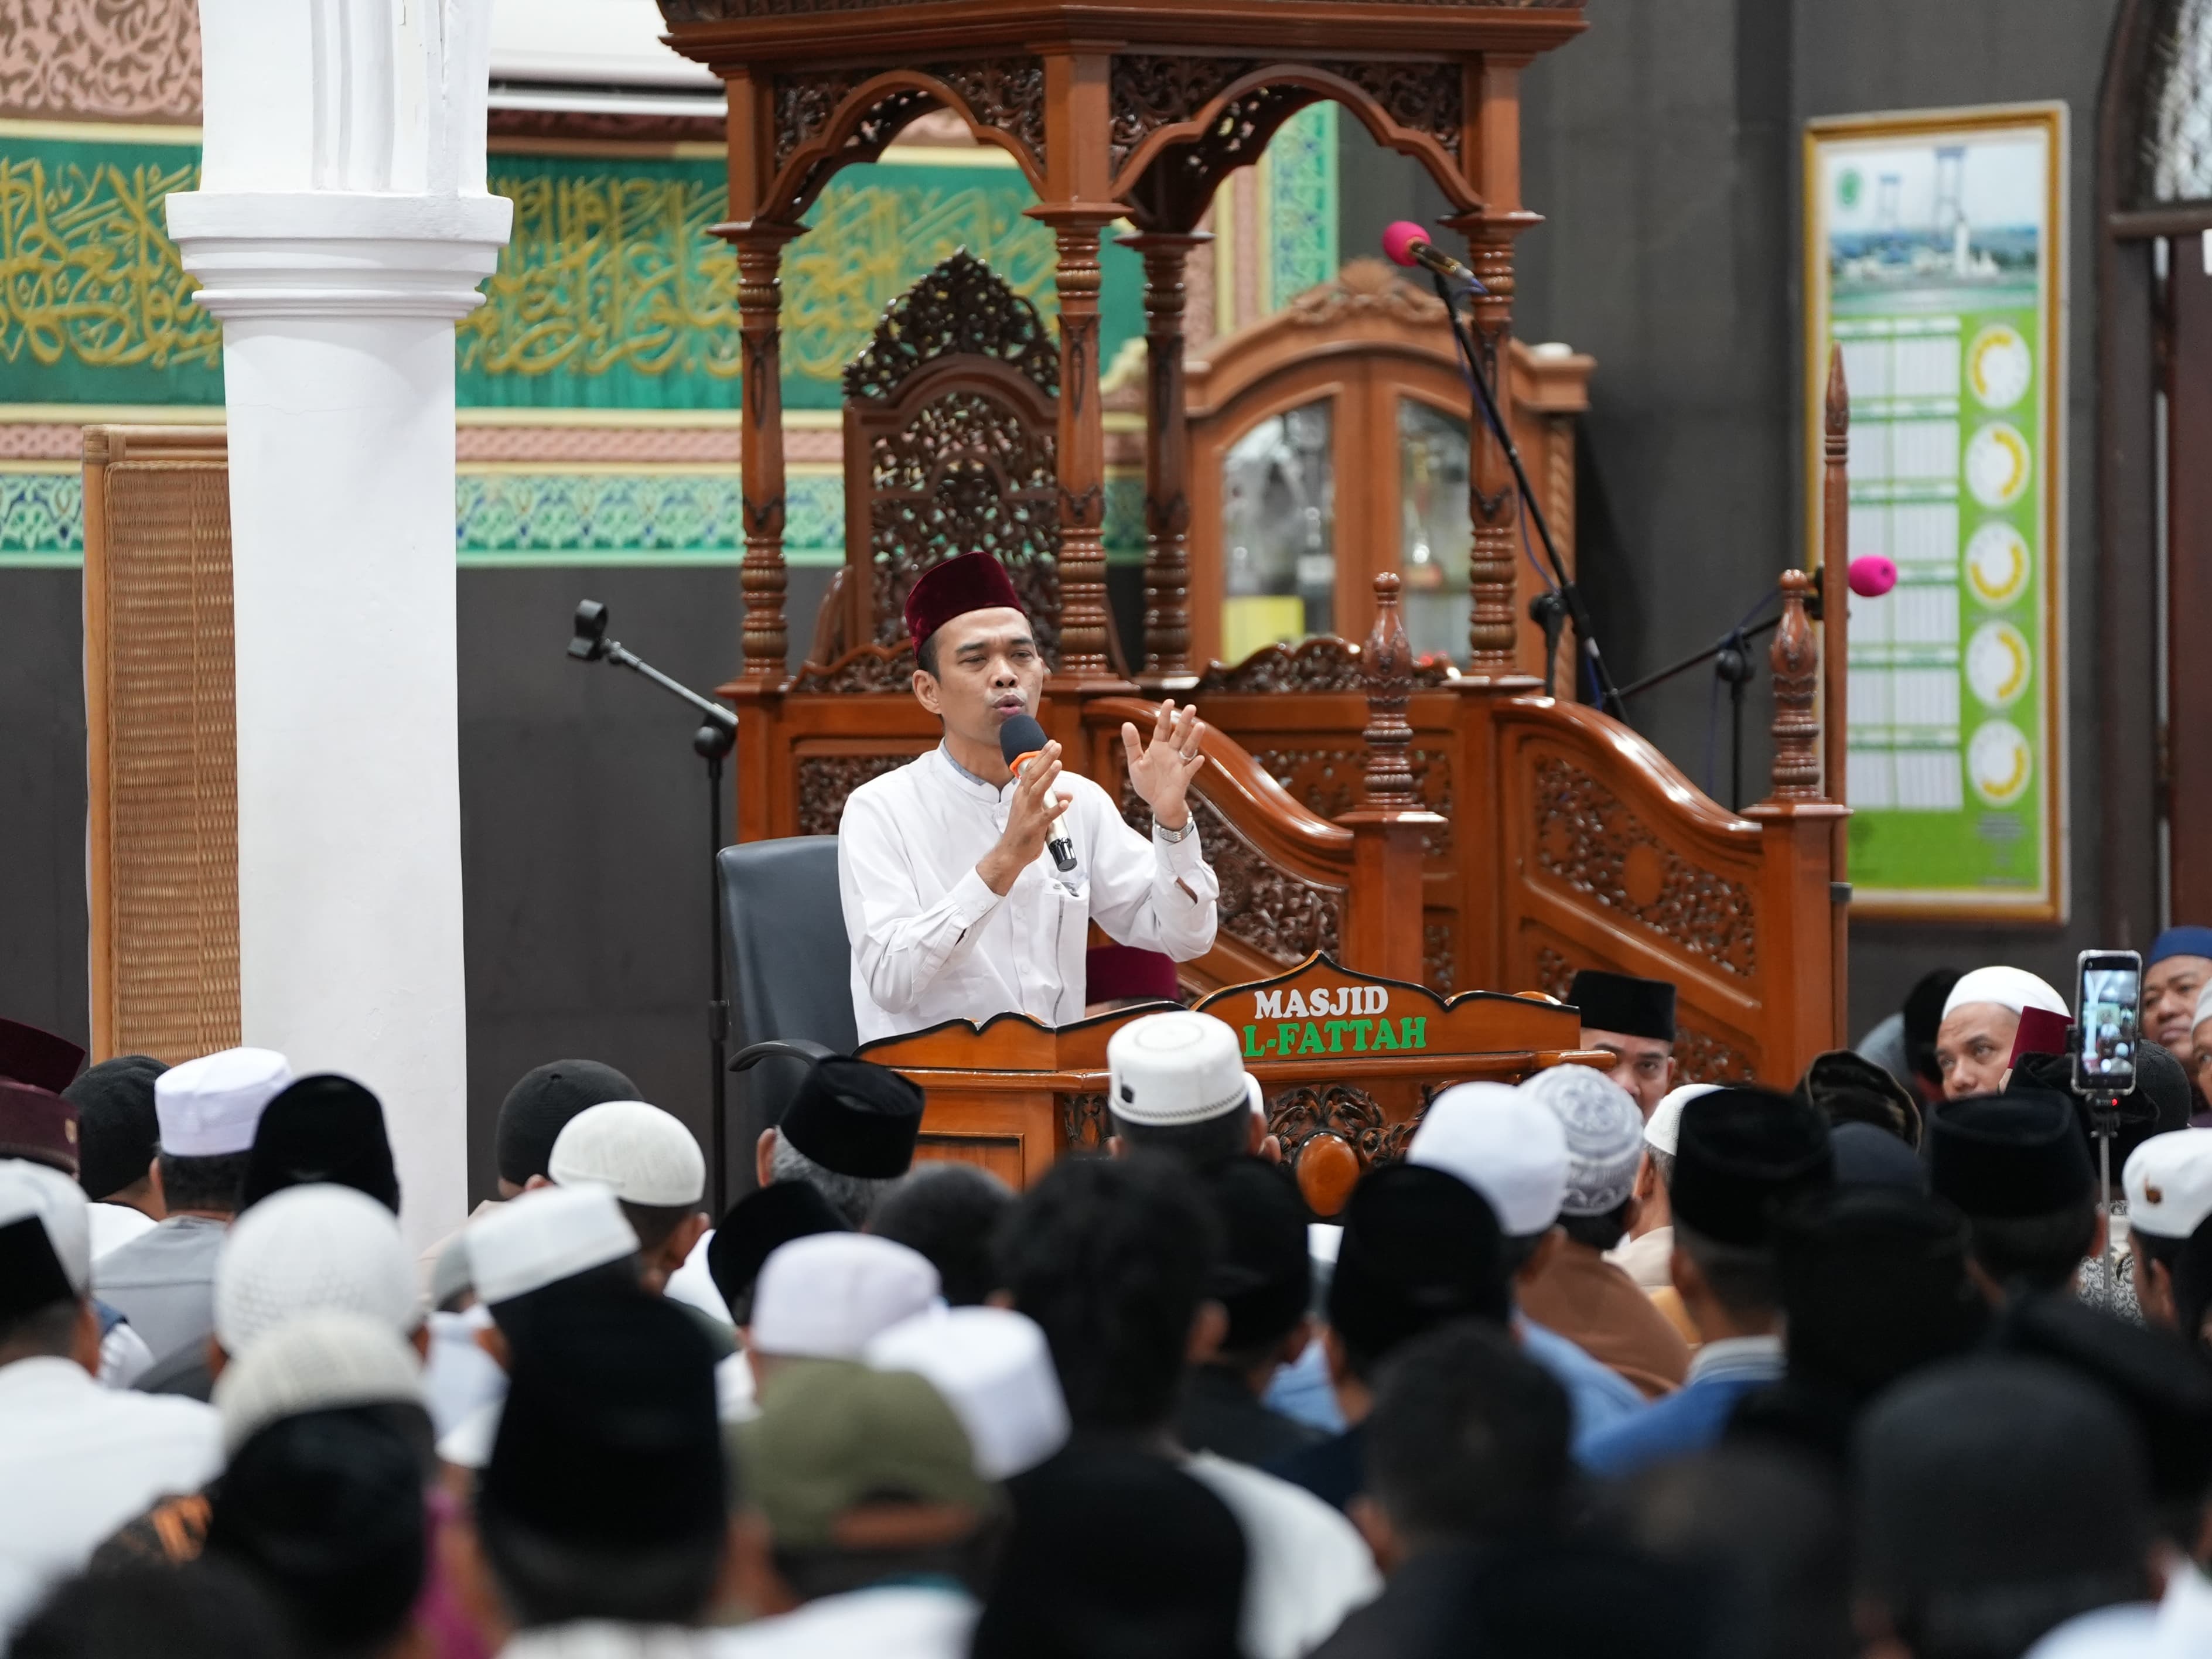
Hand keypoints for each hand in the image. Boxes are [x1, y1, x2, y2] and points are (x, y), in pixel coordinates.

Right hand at [977, 740, 1063, 894]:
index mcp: (1022, 794)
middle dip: (1045, 759)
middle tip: (1056, 746)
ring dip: (1048, 777)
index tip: (1051, 743)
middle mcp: (1023, 800)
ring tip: (1058, 764)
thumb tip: (1068, 795)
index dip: (1041, 756)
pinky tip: (1066, 802)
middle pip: (1034, 775)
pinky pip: (1046, 816)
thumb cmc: (1022, 831)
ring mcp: (1028, 812)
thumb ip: (1052, 802)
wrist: (1009, 853)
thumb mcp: (1037, 812)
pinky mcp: (1034, 827)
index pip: (1031, 770)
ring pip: (1038, 790)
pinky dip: (1056, 809)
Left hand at [1123, 700, 1205, 829]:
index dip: (1165, 715)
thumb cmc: (1147, 783)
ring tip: (1200, 726)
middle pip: (1178, 734)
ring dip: (1194, 738)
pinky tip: (1199, 758)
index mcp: (1158, 747)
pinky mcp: (1183, 779)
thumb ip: (1132, 744)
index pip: (1162, 728)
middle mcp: (1171, 753)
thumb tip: (1126, 723)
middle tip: (1191, 707)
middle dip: (1184, 721)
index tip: (1169, 701)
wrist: (1157, 804)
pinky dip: (1194, 764)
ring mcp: (1178, 765)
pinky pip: (1190, 770)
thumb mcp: (1135, 763)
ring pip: (1188, 749)